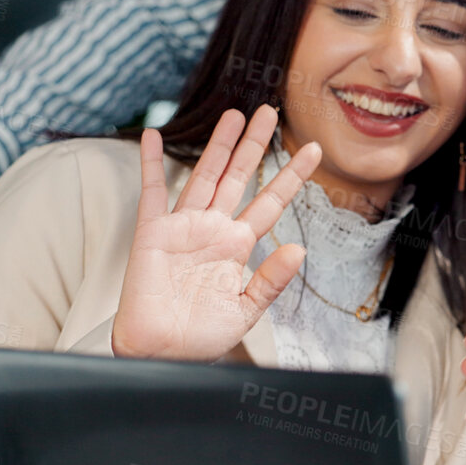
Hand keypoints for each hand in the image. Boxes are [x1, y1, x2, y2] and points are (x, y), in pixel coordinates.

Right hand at [112, 107, 320, 360]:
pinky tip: (153, 135)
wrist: (162, 353)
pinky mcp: (152, 233)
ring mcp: (183, 227)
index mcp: (238, 246)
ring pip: (204, 175)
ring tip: (233, 114)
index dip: (291, 175)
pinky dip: (151, 163)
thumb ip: (272, 279)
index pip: (271, 201)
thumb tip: (299, 249)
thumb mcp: (247, 310)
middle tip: (270, 111)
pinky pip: (153, 192)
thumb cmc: (201, 336)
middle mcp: (213, 230)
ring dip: (218, 145)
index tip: (313, 149)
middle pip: (239, 176)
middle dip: (254, 144)